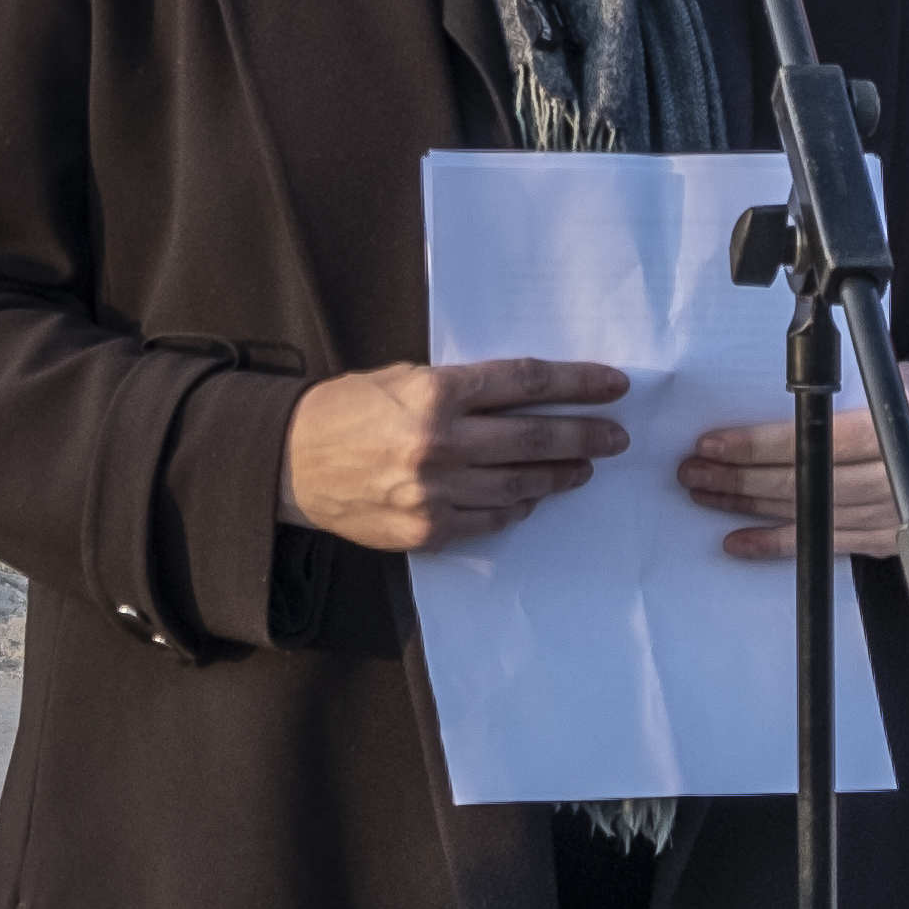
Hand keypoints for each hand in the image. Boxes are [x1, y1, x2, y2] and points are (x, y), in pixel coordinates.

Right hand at [280, 356, 631, 551]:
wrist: (291, 464)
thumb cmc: (348, 411)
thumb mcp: (402, 379)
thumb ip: (460, 389)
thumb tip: (525, 395)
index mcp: (436, 393)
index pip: (525, 382)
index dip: (577, 382)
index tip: (614, 384)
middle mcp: (441, 443)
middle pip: (536, 437)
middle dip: (586, 435)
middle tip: (616, 436)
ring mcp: (437, 492)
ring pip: (521, 483)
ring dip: (561, 475)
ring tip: (583, 468)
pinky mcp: (429, 529)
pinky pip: (493, 519)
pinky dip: (519, 506)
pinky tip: (533, 496)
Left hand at [675, 363, 908, 562]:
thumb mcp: (885, 377)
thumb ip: (835, 397)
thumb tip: (757, 407)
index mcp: (900, 429)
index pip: (816, 443)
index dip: (758, 446)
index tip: (713, 443)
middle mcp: (901, 480)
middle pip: (805, 485)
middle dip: (739, 478)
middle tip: (693, 470)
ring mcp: (896, 517)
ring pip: (809, 518)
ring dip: (748, 507)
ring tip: (705, 493)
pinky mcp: (888, 541)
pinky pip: (823, 546)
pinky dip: (776, 544)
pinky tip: (739, 540)